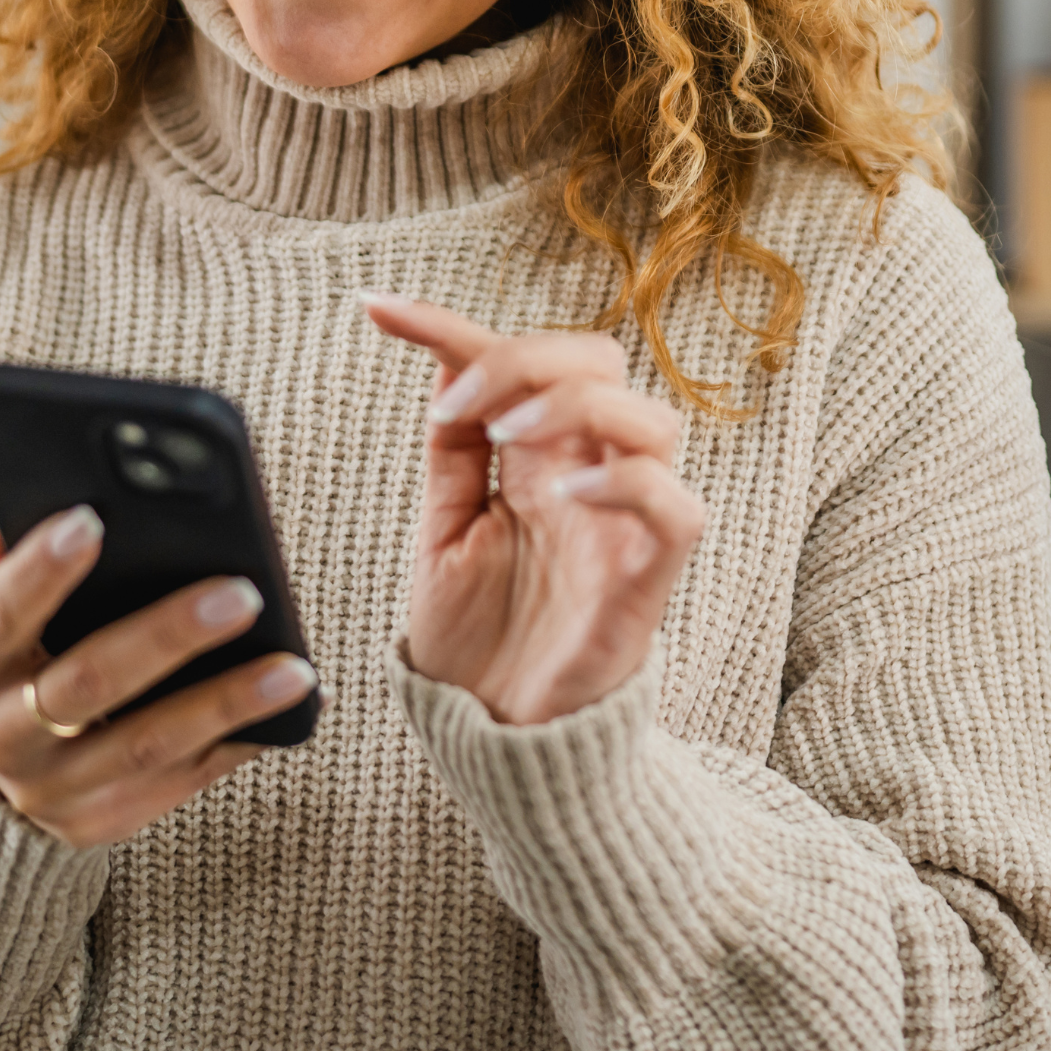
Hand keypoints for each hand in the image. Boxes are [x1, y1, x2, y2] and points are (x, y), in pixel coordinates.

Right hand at [0, 507, 318, 848]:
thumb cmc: (7, 666)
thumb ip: (18, 566)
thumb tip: (68, 493)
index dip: (40, 572)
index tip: (91, 518)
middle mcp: (3, 737)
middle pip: (89, 684)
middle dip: (167, 636)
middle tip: (242, 594)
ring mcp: (53, 790)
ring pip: (148, 744)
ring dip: (227, 703)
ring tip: (296, 669)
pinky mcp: (103, 821)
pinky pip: (183, 781)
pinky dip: (242, 742)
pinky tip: (297, 708)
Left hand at [362, 292, 703, 726]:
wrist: (494, 742)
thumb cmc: (477, 642)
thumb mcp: (445, 531)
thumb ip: (454, 451)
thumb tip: (439, 359)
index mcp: (541, 460)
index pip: (518, 362)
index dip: (448, 324)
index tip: (375, 308)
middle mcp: (589, 478)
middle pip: (601, 363)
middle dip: (526, 358)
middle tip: (459, 401)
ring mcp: (624, 525)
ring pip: (653, 419)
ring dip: (574, 406)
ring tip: (507, 435)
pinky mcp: (647, 579)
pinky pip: (675, 508)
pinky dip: (627, 482)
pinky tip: (563, 493)